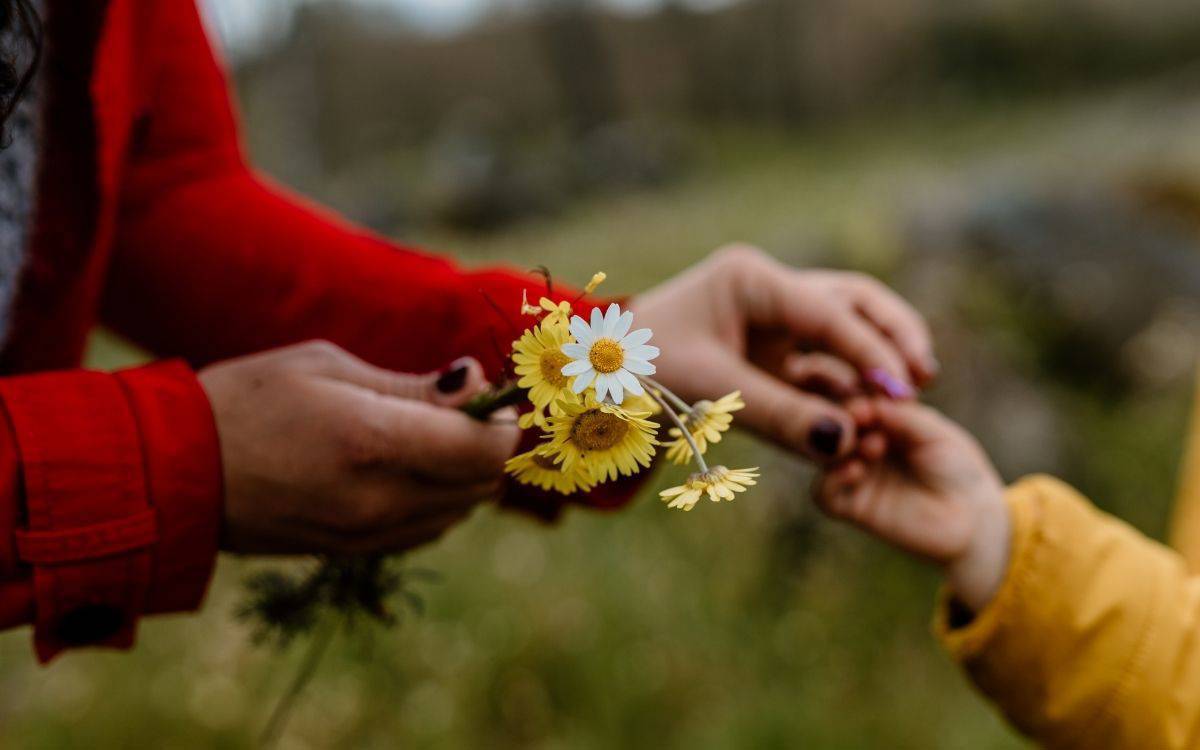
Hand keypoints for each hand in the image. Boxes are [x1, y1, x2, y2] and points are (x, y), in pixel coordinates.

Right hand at [199, 341, 519, 554]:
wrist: (176, 473)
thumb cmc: (249, 399)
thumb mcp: (330, 368)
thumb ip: (413, 386)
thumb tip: (476, 382)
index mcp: (374, 442)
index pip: (485, 449)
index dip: (500, 421)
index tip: (486, 395)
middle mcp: (380, 500)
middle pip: (482, 483)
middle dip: (485, 444)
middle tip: (457, 407)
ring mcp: (368, 535)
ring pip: (460, 510)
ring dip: (463, 473)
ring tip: (424, 433)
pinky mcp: (355, 552)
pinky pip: (427, 530)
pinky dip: (436, 499)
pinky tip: (403, 467)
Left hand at [628, 244, 936, 460]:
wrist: (595, 383)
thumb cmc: (639, 376)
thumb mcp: (709, 394)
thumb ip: (780, 417)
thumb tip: (845, 443)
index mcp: (750, 280)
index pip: (828, 311)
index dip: (870, 351)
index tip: (903, 390)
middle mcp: (768, 289)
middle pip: (852, 301)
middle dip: (891, 336)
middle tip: (923, 379)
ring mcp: (772, 317)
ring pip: (845, 326)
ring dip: (877, 357)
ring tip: (910, 396)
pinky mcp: (772, 348)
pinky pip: (823, 360)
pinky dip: (848, 382)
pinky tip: (871, 412)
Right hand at [816, 399, 1009, 611]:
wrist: (972, 518)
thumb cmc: (957, 468)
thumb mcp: (934, 433)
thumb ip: (903, 416)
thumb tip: (868, 402)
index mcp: (879, 418)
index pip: (851, 396)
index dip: (854, 393)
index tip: (869, 396)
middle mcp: (859, 443)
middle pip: (830, 422)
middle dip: (845, 417)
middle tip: (863, 417)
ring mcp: (853, 474)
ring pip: (823, 456)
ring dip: (841, 446)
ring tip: (874, 446)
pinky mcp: (852, 507)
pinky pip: (824, 494)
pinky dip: (832, 479)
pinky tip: (856, 470)